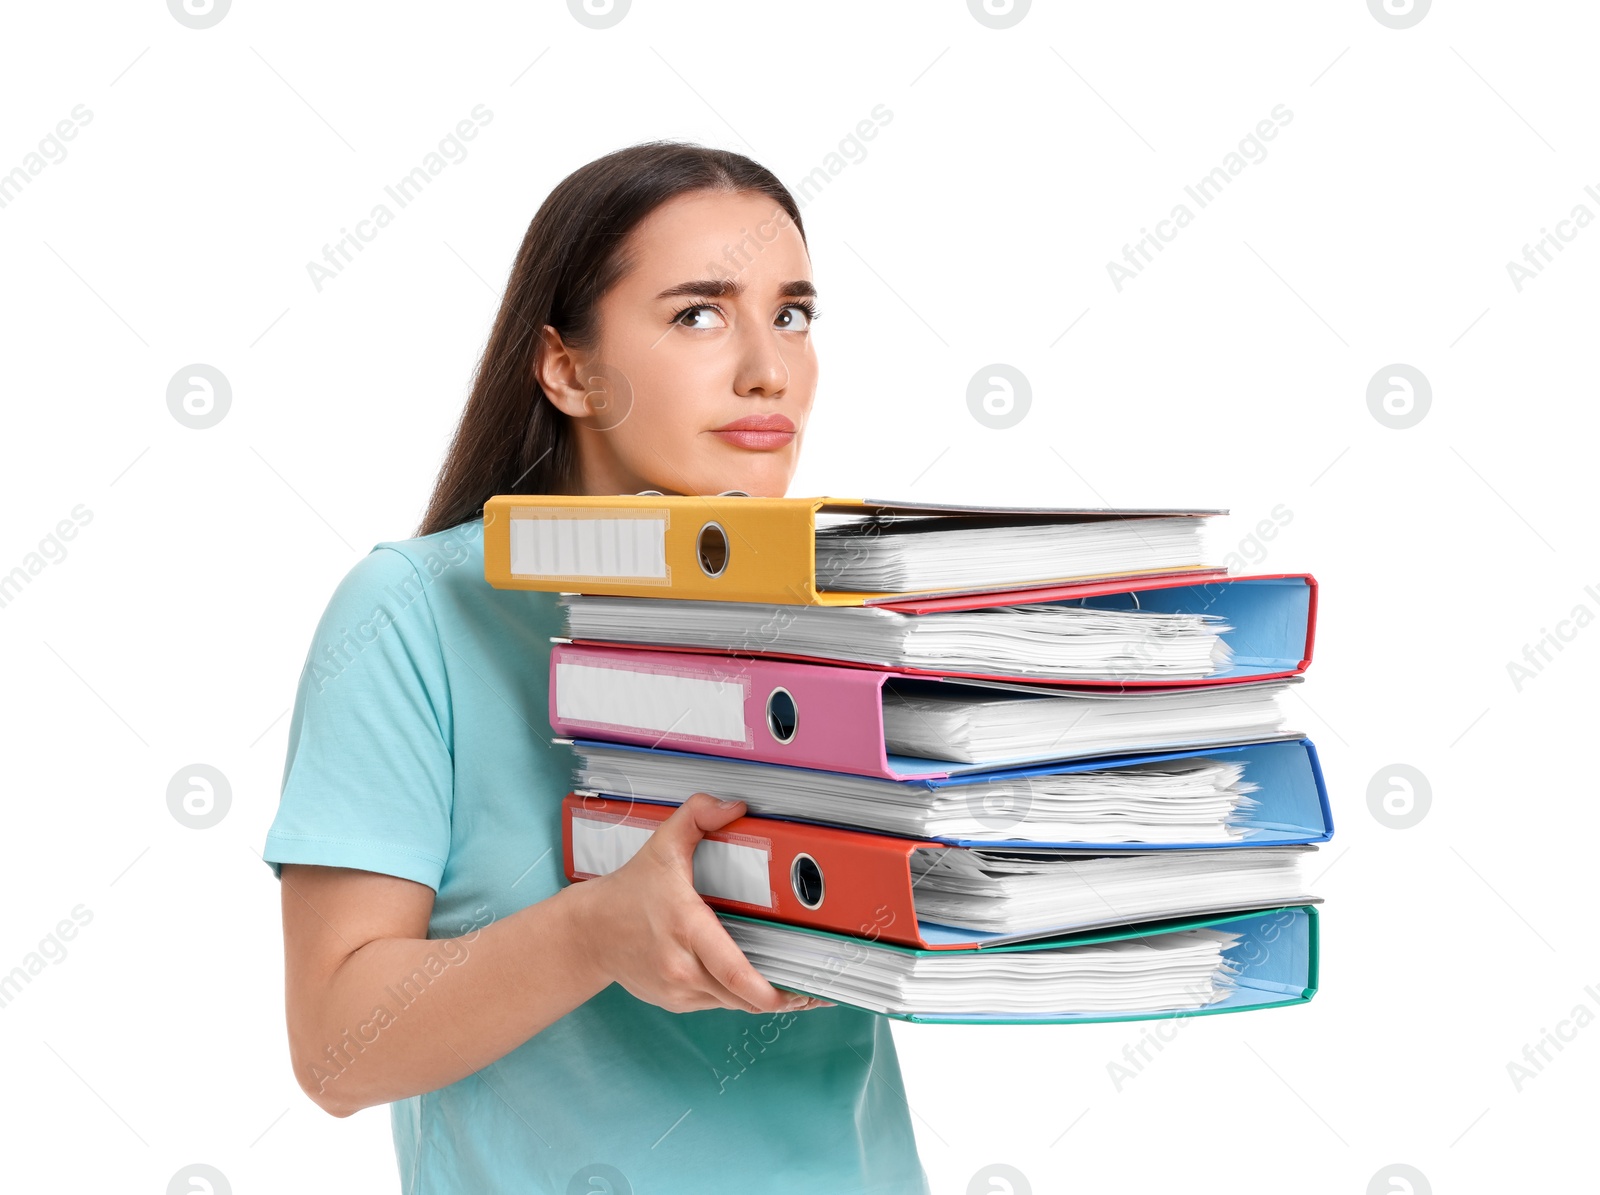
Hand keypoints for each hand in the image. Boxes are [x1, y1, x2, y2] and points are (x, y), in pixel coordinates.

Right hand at [570, 793, 832, 1014]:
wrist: (588, 934)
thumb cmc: (629, 891)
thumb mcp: (662, 844)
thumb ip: (698, 815)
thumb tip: (735, 807)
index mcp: (686, 927)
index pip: (735, 972)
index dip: (772, 991)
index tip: (803, 989)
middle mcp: (682, 966)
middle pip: (744, 997)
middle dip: (782, 997)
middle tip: (813, 989)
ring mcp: (677, 990)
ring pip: (734, 1005)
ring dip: (761, 998)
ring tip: (791, 986)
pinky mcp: (675, 1003)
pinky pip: (717, 1004)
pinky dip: (736, 996)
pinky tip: (752, 983)